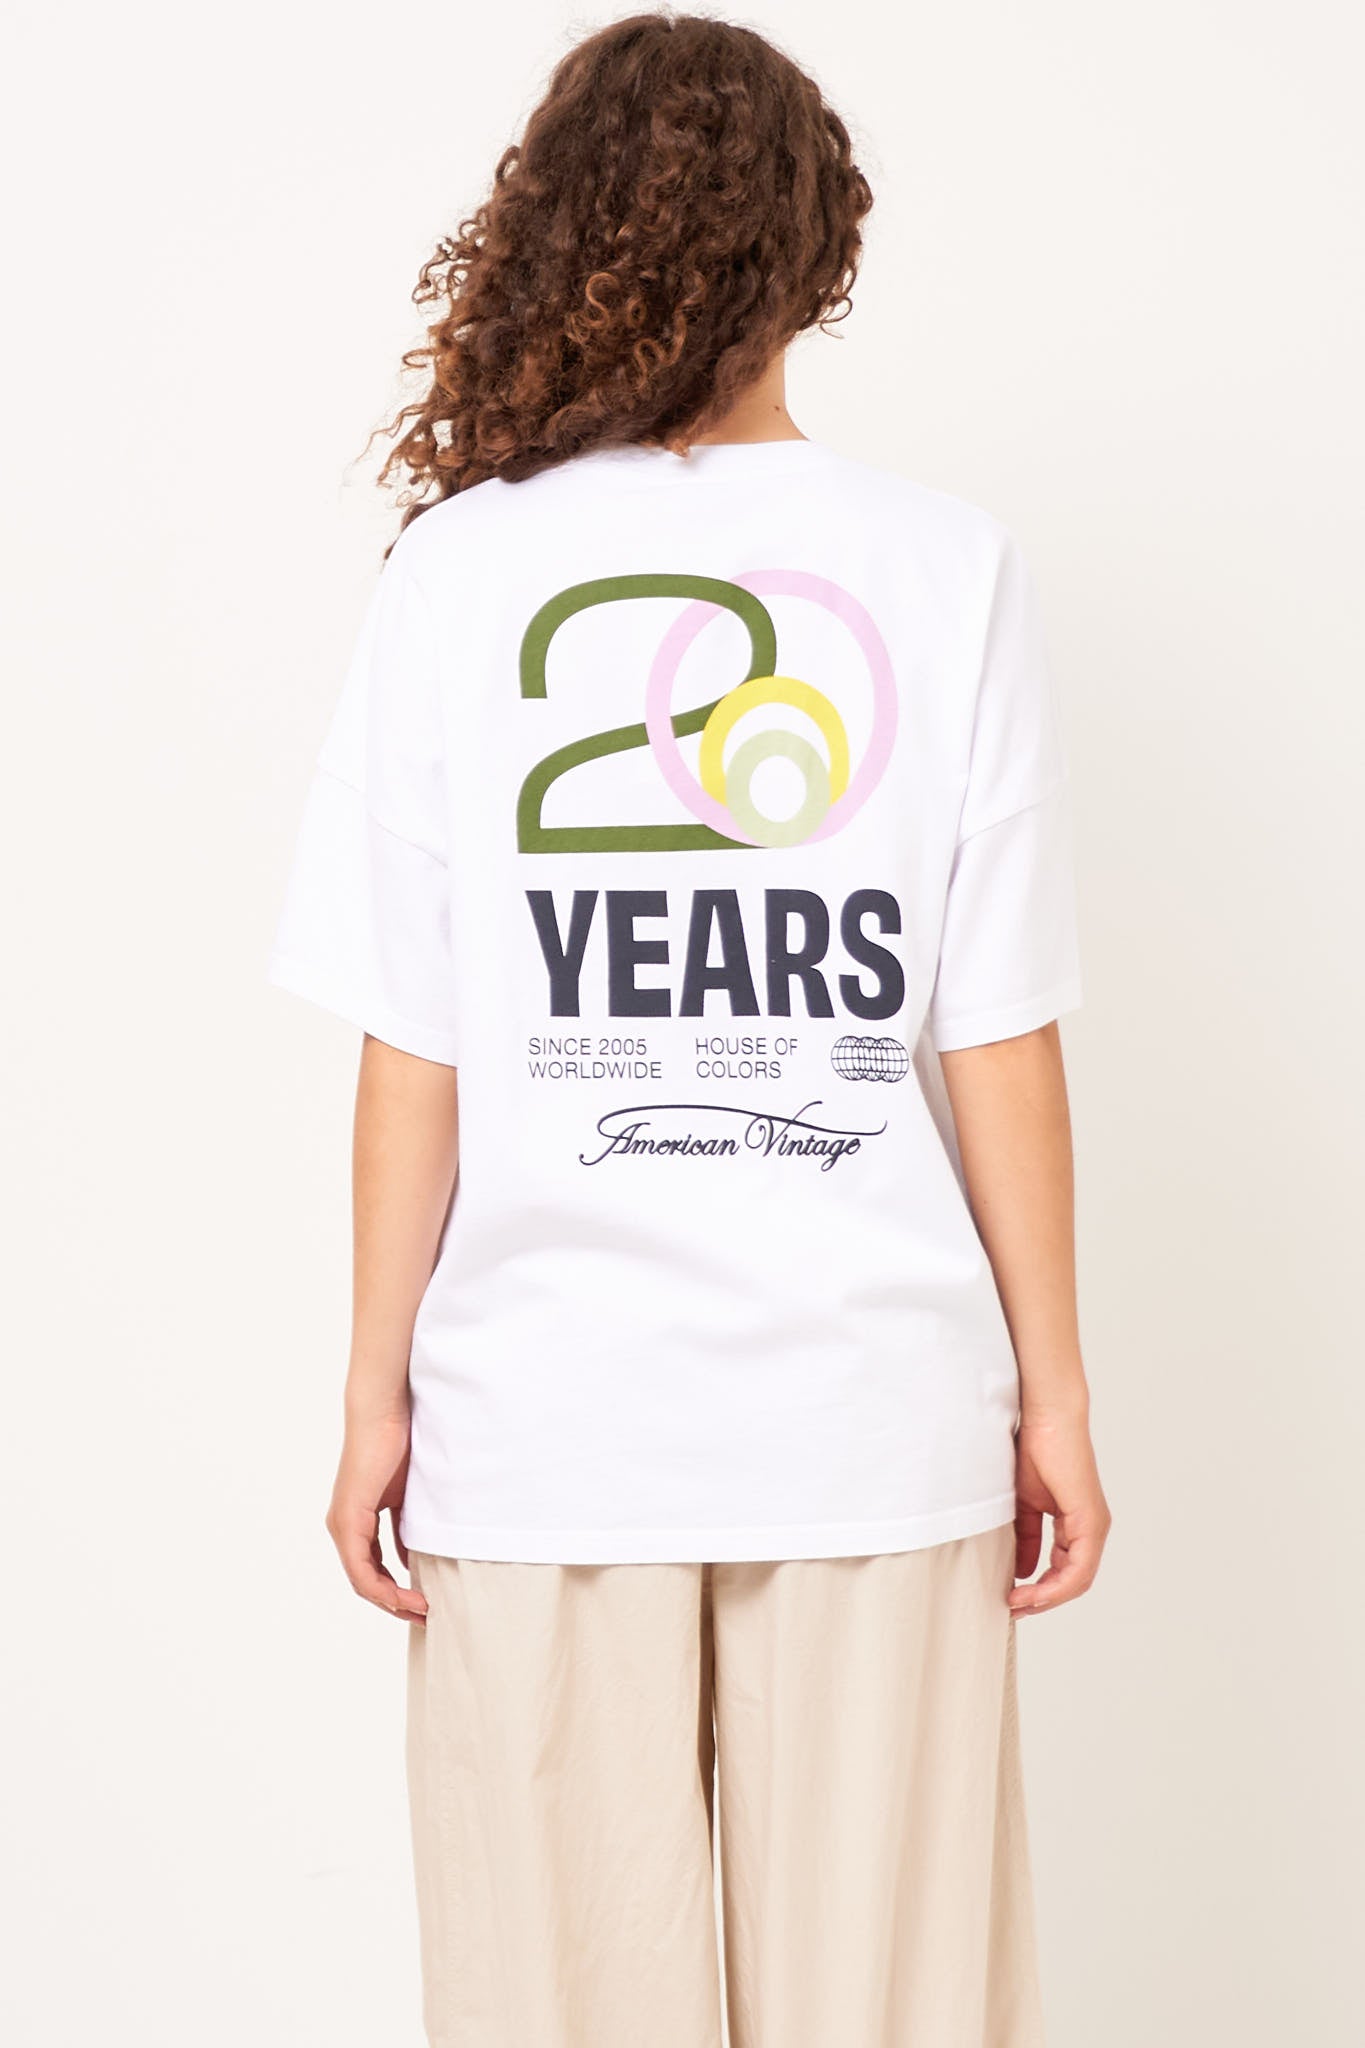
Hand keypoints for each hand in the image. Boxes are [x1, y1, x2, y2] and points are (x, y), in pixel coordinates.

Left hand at [325, 1403, 428, 1622]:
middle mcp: (344, 1526)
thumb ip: (409, 1525)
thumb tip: (417, 1556)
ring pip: (362, 1580)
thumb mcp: (409, 1495)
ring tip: (421, 1611)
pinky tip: (406, 1594)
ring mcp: (343, 1524)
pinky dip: (382, 1586)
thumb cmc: (401, 1442)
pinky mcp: (347, 1518)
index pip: (373, 1569)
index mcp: (358, 1520)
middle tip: (425, 1617)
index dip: (397, 1592)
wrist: (386, 1411)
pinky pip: (360, 1567)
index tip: (426, 1603)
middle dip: (396, 1604)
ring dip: (391, 1601)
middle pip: (367, 1582)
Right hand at [1010, 1410, 1109, 1616]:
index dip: (1039, 1590)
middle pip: (1072, 1582)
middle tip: (1013, 1608)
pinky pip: (1079, 1568)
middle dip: (1041, 1600)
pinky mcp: (1091, 1522)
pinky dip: (1055, 1585)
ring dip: (1046, 1597)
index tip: (1011, 1597)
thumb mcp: (1023, 1504)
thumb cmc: (1035, 1450)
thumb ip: (1025, 1537)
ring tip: (1017, 1602)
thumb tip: (1022, 1570)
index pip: (1064, 1571)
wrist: (1047, 1419)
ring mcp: (1094, 1527)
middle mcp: (1091, 1530)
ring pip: (1077, 1580)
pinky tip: (1031, 1588)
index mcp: (1077, 1525)